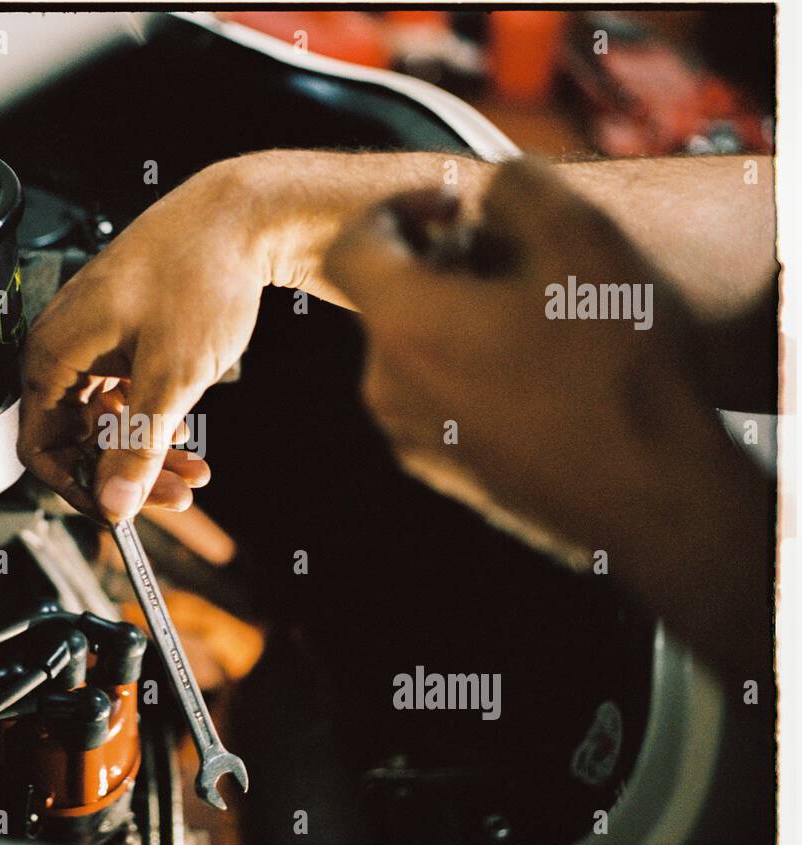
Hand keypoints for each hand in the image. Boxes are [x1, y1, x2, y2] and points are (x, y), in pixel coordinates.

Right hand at [18, 159, 266, 520]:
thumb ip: (137, 448)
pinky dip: (153, 420)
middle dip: (126, 474)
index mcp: (55, 354)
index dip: (78, 488)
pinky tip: (186, 436)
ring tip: (194, 472)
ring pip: (108, 420)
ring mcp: (94, 340)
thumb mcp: (171, 378)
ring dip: (147, 452)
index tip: (119, 510)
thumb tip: (114, 503)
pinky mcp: (122, 335)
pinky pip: (125, 394)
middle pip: (79, 439)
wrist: (238, 217)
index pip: (40, 448)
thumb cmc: (197, 274)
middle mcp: (65, 347)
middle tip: (177, 497)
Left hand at [324, 158, 770, 677]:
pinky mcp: (447, 475)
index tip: (454, 206)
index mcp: (402, 326)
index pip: (351, 247)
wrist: (651, 498)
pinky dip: (475, 368)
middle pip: (388, 299)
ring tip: (540, 316)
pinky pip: (442, 399)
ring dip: (462, 317)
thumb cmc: (615, 368)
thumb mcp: (582, 237)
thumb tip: (488, 193)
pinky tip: (543, 372)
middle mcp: (388, 388)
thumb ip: (516, 187)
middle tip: (517, 258)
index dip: (395, 208)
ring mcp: (414, 439)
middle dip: (442, 263)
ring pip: (417, 350)